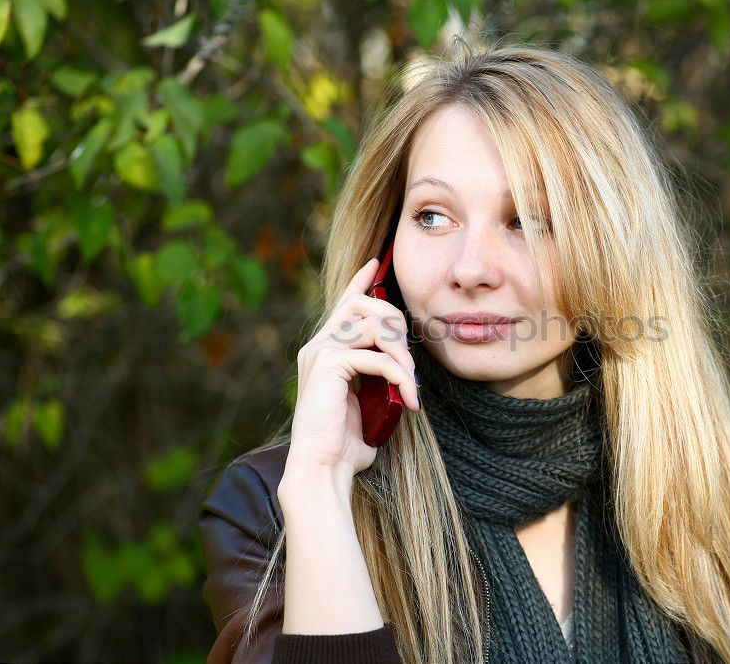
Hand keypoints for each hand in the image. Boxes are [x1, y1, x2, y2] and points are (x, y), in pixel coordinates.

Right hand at [282, 257, 418, 488]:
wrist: (322, 468)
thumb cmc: (346, 444)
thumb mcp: (368, 402)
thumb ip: (378, 377)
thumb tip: (402, 366)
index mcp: (324, 351)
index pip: (343, 303)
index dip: (361, 280)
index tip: (376, 262)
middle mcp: (318, 345)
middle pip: (364, 304)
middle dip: (397, 324)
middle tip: (411, 363)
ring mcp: (321, 352)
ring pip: (375, 326)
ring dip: (402, 353)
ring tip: (412, 384)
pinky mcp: (329, 364)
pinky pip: (377, 357)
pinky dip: (400, 376)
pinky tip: (409, 398)